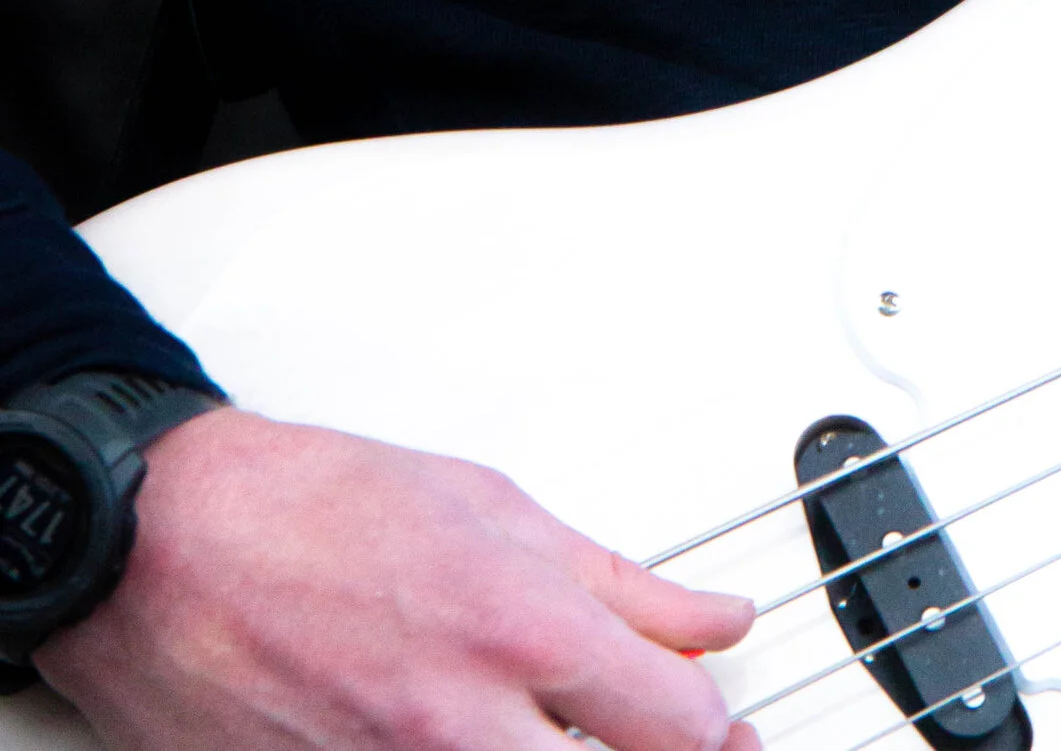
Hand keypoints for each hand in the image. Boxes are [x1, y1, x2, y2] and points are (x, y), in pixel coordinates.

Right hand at [38, 405, 757, 748]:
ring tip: (559, 737)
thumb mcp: (496, 508)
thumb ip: (620, 582)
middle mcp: (460, 728)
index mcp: (516, 629)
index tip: (722, 730)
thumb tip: (713, 622)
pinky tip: (480, 748)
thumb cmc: (312, 509)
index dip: (716, 735)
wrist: (165, 549)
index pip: (676, 726)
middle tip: (659, 747)